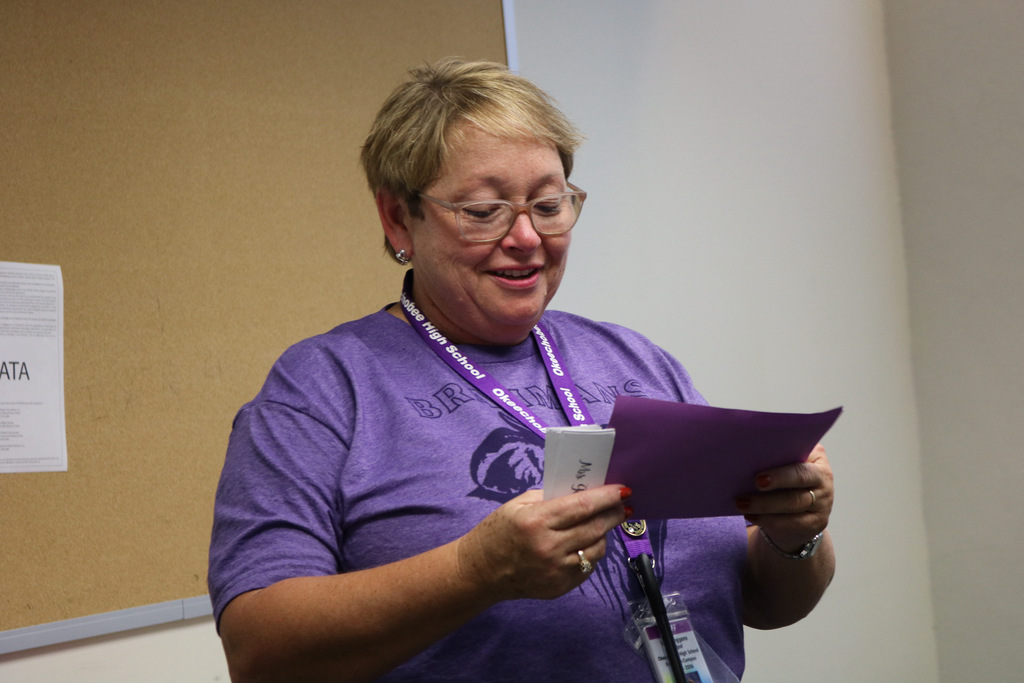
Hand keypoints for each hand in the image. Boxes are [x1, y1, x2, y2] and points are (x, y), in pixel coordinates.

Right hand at [455, 484, 628, 601]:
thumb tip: (583, 491)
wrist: (481, 571)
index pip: (582, 506)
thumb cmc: (498, 531)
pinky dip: (591, 553)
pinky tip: (586, 543)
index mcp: (537, 521)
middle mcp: (549, 548)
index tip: (623, 491)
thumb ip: (550, 497)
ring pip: (596, 550)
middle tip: (624, 505)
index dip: (606, 498)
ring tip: (602, 524)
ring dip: (604, 535)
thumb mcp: (518, 504)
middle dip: (614, 514)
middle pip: (595, 528)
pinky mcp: (559, 587)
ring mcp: (556, 571)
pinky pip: (587, 568)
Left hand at [736, 443, 833, 551]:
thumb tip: (747, 456)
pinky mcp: (817, 522)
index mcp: (816, 457)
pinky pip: (793, 522)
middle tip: (755, 482)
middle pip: (799, 477)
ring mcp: (823, 502)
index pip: (801, 454)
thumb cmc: (784, 483)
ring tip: (742, 503)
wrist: (796, 516)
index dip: (781, 464)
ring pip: (793, 502)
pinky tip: (751, 516)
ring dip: (765, 503)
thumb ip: (774, 458)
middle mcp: (823, 478)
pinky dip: (769, 520)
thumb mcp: (784, 466)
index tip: (760, 471)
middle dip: (776, 480)